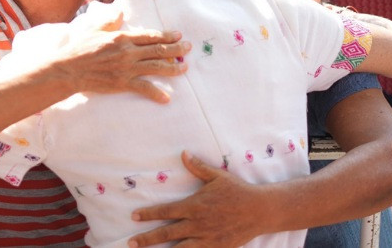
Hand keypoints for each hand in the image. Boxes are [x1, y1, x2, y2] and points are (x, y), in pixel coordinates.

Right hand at [55, 12, 190, 102]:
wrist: (68, 69)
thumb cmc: (79, 48)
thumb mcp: (94, 29)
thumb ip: (110, 21)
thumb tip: (121, 14)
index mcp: (123, 38)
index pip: (150, 35)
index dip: (166, 35)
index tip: (178, 35)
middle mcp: (128, 52)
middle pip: (158, 50)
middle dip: (176, 49)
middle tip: (188, 48)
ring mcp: (126, 68)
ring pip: (156, 67)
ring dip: (173, 68)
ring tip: (184, 68)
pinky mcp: (122, 83)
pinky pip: (144, 88)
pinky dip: (156, 93)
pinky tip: (167, 98)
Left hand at [128, 152, 265, 247]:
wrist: (260, 210)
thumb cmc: (238, 191)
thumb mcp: (217, 176)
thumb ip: (197, 167)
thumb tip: (183, 153)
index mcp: (195, 206)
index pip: (166, 211)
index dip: (148, 214)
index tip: (134, 216)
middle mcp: (197, 224)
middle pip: (166, 234)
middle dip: (147, 239)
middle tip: (131, 242)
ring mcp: (206, 239)